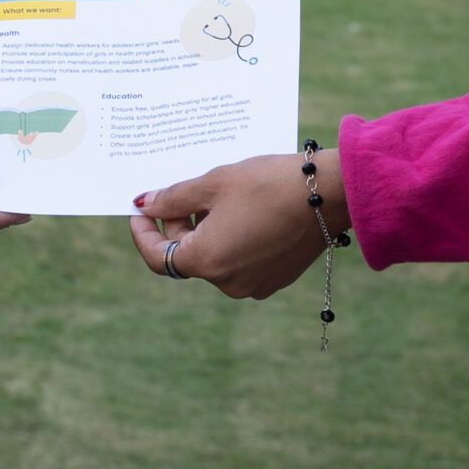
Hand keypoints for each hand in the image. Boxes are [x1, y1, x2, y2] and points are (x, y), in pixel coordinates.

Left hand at [126, 148, 347, 299]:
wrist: (330, 194)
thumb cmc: (268, 184)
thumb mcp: (214, 183)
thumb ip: (174, 198)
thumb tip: (146, 205)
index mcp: (207, 261)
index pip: (158, 257)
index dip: (143, 233)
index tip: (139, 210)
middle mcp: (227, 283)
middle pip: (186, 257)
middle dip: (178, 226)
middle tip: (183, 192)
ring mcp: (253, 285)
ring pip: (214, 259)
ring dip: (206, 232)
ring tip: (218, 197)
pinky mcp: (275, 279)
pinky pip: (240, 262)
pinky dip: (231, 240)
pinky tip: (243, 211)